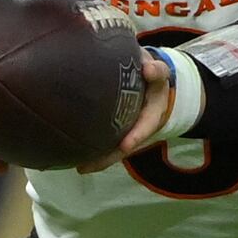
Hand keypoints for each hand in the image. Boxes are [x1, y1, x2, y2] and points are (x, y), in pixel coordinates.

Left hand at [78, 48, 174, 173]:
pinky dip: (95, 151)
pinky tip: (77, 158)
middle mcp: (141, 127)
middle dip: (110, 157)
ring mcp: (129, 130)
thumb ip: (157, 71)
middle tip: (91, 166)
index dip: (136, 136)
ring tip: (81, 168)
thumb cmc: (152, 77)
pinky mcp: (117, 129)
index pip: (146, 126)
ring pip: (115, 149)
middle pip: (126, 146)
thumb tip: (148, 69)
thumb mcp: (159, 73)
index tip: (126, 145)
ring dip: (100, 160)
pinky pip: (106, 141)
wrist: (152, 82)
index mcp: (153, 114)